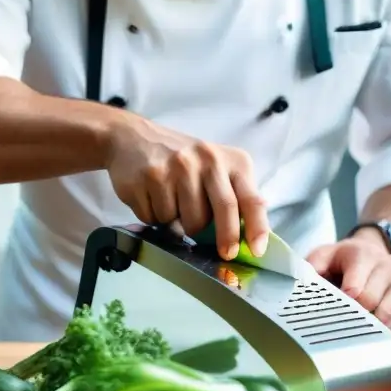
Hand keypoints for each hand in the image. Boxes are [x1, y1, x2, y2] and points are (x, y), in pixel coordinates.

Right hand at [105, 114, 268, 259]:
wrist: (133, 137)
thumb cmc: (181, 161)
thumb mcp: (215, 169)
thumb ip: (233, 197)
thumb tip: (251, 235)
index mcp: (230, 160)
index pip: (251, 198)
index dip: (257, 227)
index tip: (257, 250)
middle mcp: (206, 159)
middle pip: (223, 210)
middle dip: (226, 237)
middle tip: (224, 253)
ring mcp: (176, 167)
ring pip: (188, 222)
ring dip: (180, 226)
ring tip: (172, 204)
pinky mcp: (149, 177)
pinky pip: (158, 218)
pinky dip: (155, 218)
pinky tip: (152, 198)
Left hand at [307, 231, 390, 339]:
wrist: (374, 251)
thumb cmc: (344, 260)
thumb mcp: (324, 255)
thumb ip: (312, 267)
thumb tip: (303, 286)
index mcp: (363, 255)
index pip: (356, 288)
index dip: (343, 305)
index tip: (331, 315)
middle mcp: (387, 269)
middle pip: (372, 304)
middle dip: (354, 318)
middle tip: (339, 327)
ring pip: (388, 318)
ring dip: (370, 331)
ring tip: (354, 336)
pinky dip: (387, 337)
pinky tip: (372, 339)